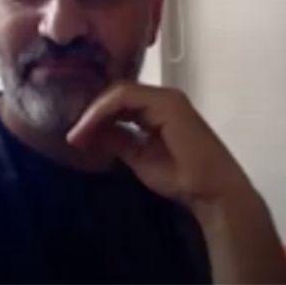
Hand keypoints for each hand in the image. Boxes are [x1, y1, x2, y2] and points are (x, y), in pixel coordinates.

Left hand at [66, 81, 255, 210]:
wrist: (212, 192)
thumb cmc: (183, 179)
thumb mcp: (138, 156)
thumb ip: (118, 140)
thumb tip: (91, 131)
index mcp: (156, 109)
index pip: (118, 101)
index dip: (94, 114)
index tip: (76, 135)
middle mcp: (161, 98)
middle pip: (115, 93)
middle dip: (89, 111)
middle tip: (73, 134)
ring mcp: (165, 98)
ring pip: (117, 92)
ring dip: (93, 112)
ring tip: (77, 134)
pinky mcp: (166, 103)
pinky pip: (124, 98)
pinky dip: (102, 111)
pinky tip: (89, 127)